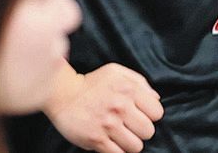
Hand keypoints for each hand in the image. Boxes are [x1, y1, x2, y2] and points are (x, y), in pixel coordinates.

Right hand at [44, 64, 162, 152]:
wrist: (60, 93)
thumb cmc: (90, 83)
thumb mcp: (115, 72)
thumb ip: (139, 82)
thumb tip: (156, 99)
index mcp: (127, 89)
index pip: (157, 112)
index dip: (149, 115)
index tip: (137, 113)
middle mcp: (119, 106)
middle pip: (148, 132)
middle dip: (139, 130)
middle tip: (126, 125)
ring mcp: (108, 124)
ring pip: (136, 147)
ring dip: (128, 143)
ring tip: (117, 134)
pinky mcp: (96, 139)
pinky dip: (116, 150)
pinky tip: (109, 141)